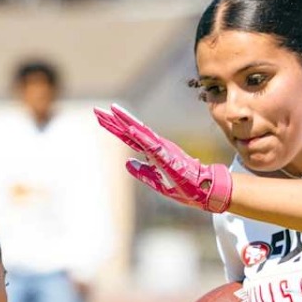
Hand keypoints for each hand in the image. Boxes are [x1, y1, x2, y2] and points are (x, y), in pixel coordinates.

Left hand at [94, 104, 232, 212]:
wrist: (204, 191)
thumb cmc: (183, 186)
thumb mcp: (157, 182)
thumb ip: (143, 173)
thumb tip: (128, 163)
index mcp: (153, 152)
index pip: (130, 137)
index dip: (115, 127)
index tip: (100, 117)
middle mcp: (157, 147)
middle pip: (132, 131)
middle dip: (115, 120)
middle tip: (97, 110)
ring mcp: (163, 150)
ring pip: (142, 133)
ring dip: (127, 122)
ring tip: (113, 111)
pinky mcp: (168, 157)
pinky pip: (152, 146)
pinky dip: (142, 137)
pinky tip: (130, 130)